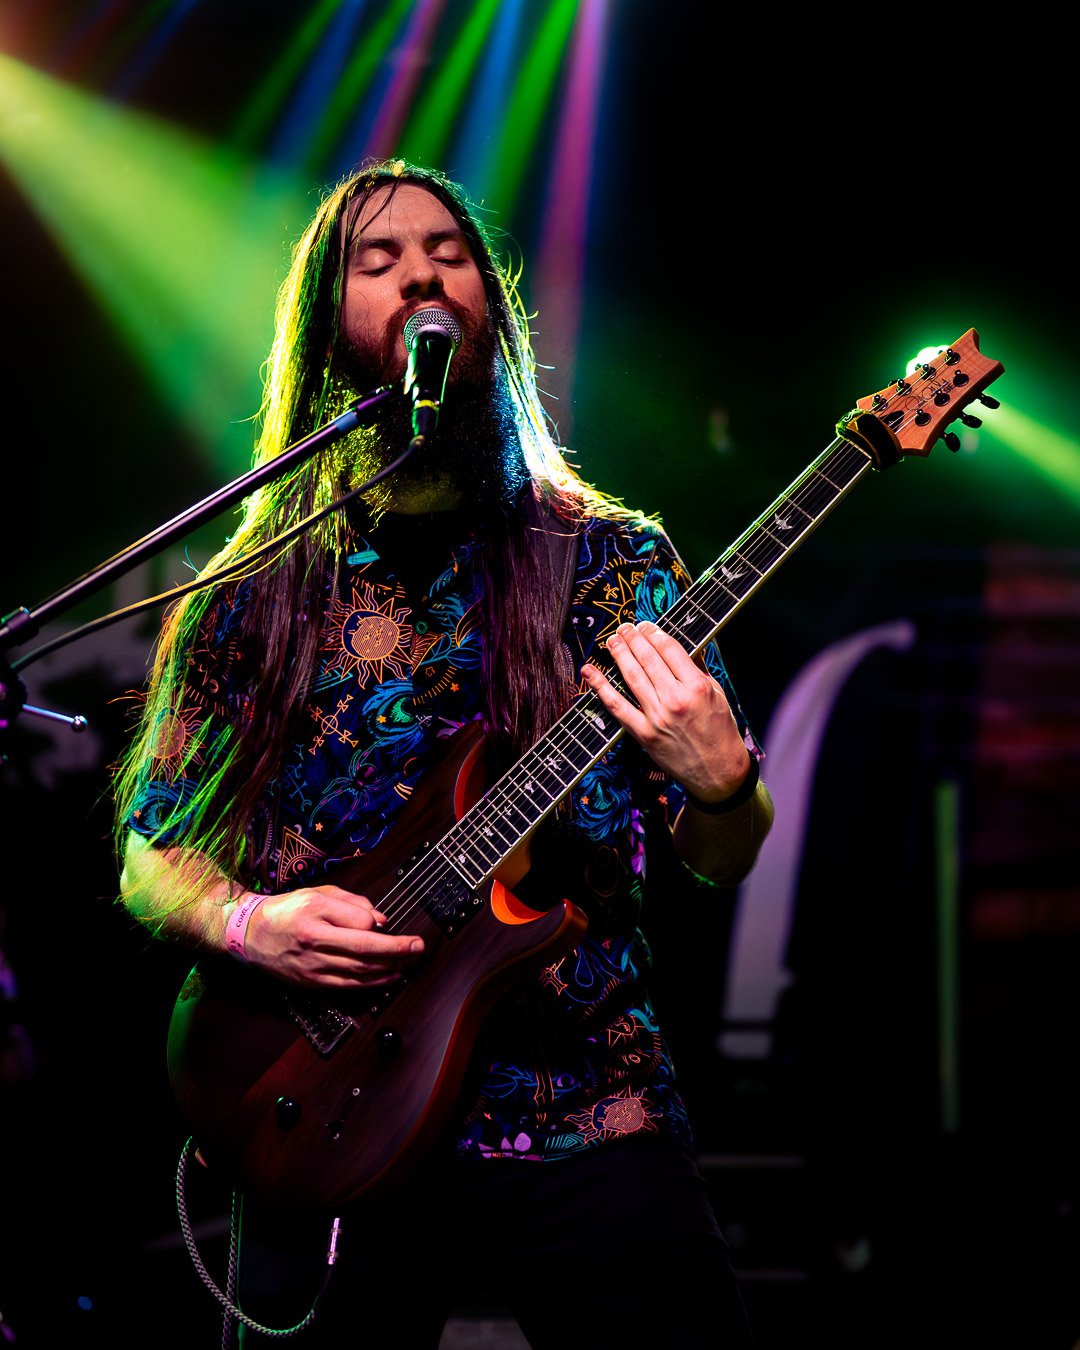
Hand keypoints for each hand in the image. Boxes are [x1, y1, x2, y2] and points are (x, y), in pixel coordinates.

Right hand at [241, 884, 423, 990]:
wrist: (250, 933)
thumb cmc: (287, 910)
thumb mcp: (317, 893)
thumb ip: (351, 903)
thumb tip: (380, 920)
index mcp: (315, 913)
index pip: (359, 922)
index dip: (379, 925)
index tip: (393, 925)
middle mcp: (313, 940)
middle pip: (364, 950)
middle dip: (397, 950)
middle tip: (419, 947)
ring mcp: (312, 965)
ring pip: (359, 971)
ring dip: (389, 968)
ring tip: (409, 962)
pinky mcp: (311, 982)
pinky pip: (348, 985)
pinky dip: (372, 982)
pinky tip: (389, 976)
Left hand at [580, 621, 751, 801]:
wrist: (718, 772)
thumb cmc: (720, 733)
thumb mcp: (717, 695)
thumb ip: (698, 669)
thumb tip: (683, 646)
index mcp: (697, 687)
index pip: (670, 650)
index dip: (654, 633)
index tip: (646, 626)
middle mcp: (676, 700)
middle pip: (648, 659)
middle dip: (633, 639)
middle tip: (624, 627)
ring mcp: (658, 717)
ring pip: (632, 677)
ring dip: (619, 654)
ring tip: (612, 640)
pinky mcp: (644, 734)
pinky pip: (617, 707)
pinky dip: (600, 687)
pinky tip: (590, 672)